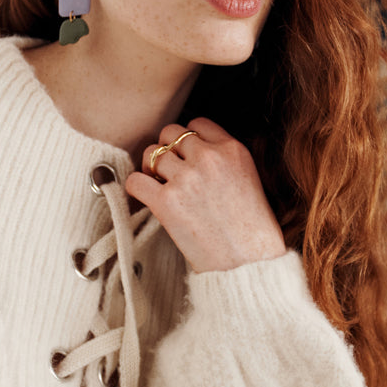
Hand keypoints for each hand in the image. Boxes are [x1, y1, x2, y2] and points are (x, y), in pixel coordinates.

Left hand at [126, 118, 286, 272]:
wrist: (249, 262)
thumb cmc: (251, 228)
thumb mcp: (248, 178)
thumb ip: (223, 158)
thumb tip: (192, 151)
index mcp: (232, 149)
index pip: (197, 124)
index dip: (188, 139)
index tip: (187, 155)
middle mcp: (208, 158)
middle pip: (170, 134)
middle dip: (167, 150)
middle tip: (170, 170)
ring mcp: (186, 179)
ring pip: (151, 153)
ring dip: (152, 168)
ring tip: (160, 185)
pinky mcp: (167, 202)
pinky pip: (135, 181)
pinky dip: (136, 187)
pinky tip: (146, 197)